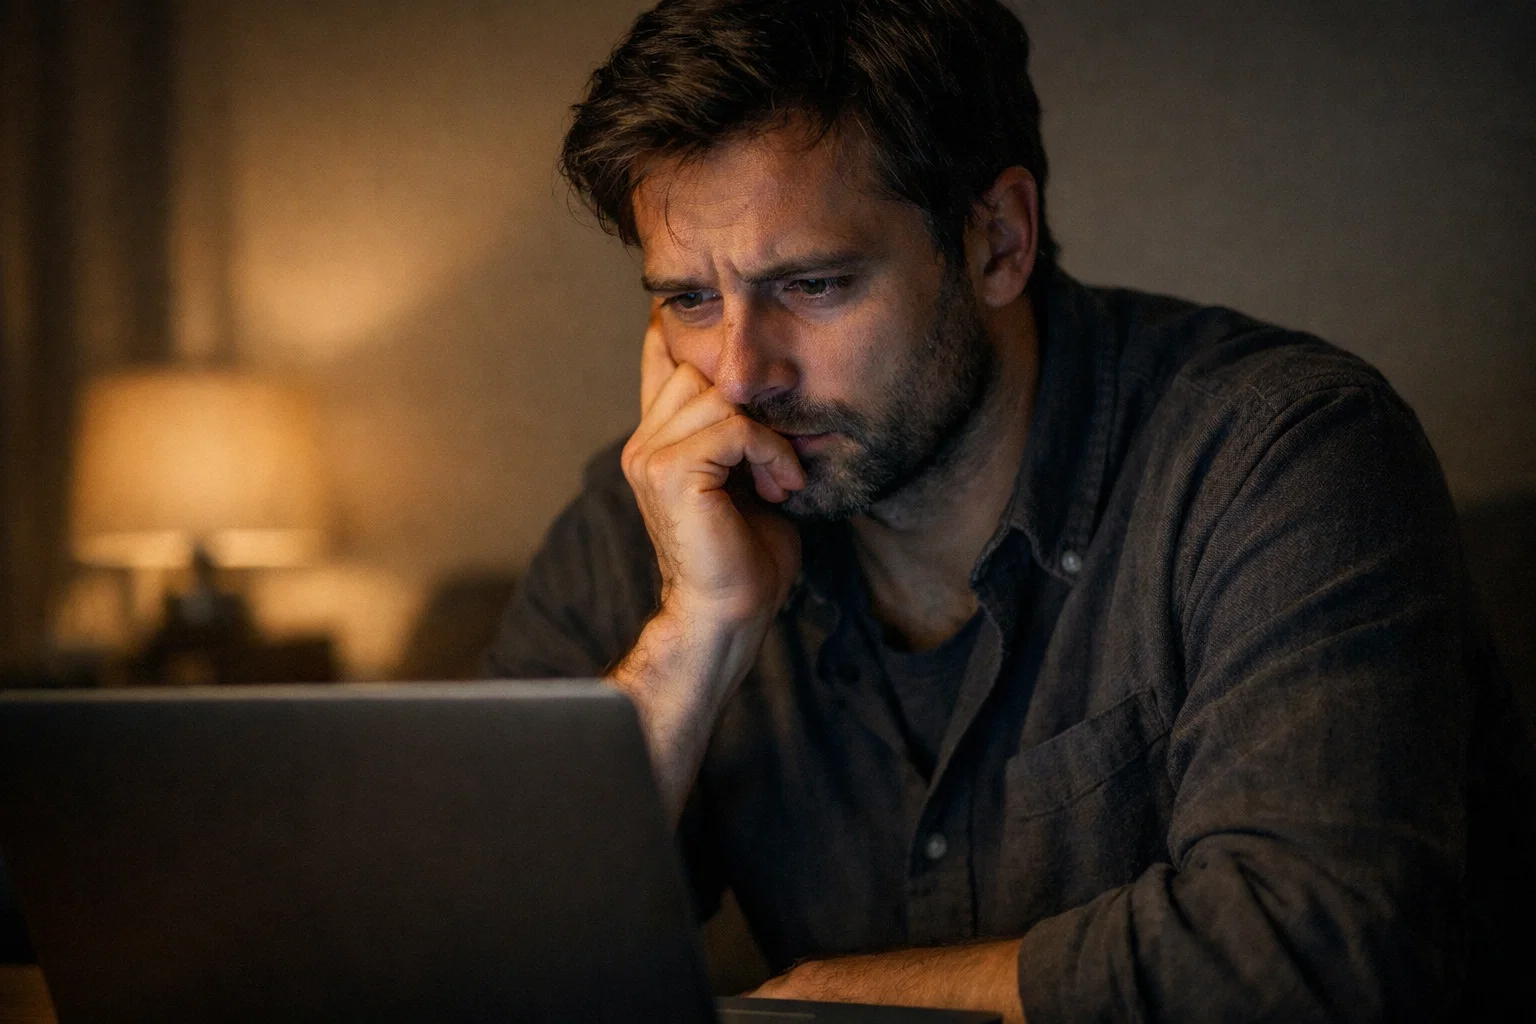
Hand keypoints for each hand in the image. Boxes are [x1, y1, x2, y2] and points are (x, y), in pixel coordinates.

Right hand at [621, 306, 805, 630]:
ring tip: (782, 479)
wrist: (727, 613)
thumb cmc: (746, 556)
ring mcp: (650, 457)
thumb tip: (768, 384)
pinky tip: (780, 486)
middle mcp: (643, 444)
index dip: (683, 332)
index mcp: (655, 442)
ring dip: (767, 435)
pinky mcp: (672, 472)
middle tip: (781, 459)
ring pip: (719, 396)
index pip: (659, 361)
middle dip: (751, 403)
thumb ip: (741, 434)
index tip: (719, 312)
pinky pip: (734, 428)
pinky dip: (770, 452)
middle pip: (699, 371)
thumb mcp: (747, 479)